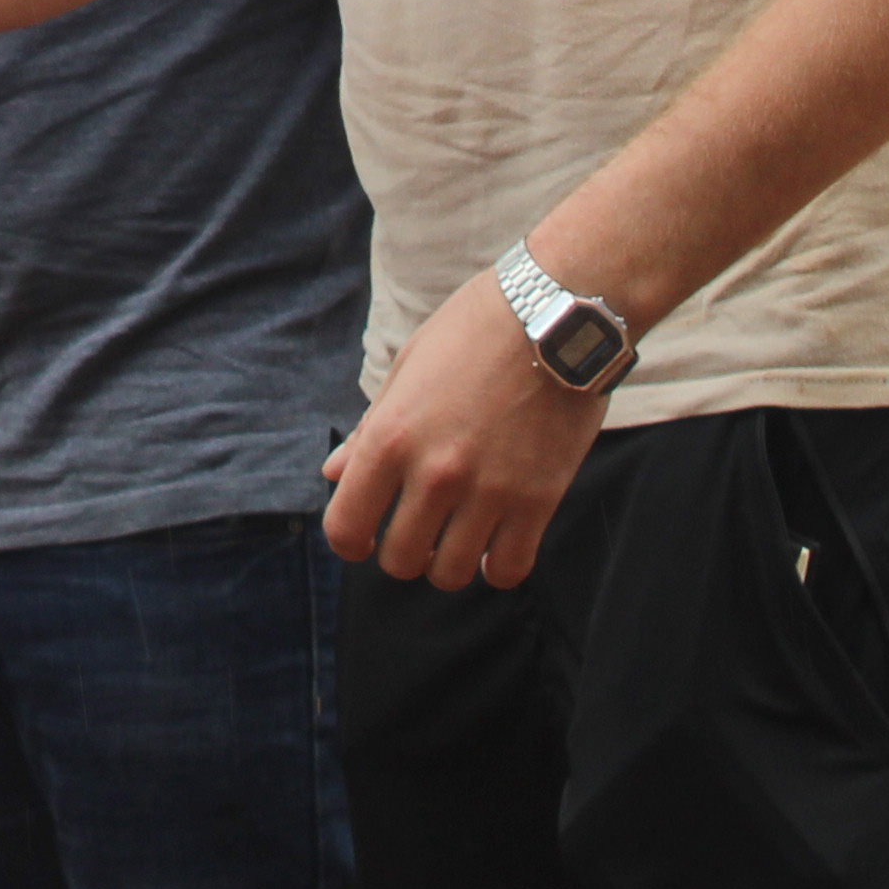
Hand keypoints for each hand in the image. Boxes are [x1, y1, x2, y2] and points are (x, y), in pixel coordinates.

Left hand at [320, 271, 615, 589]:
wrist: (555, 315)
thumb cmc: (472, 332)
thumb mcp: (406, 370)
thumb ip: (370, 431)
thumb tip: (333, 474)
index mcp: (391, 438)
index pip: (346, 527)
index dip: (348, 542)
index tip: (362, 538)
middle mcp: (435, 473)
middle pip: (400, 559)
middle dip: (401, 552)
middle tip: (416, 531)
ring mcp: (489, 491)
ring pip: (451, 574)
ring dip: (448, 563)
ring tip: (456, 537)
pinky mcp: (538, 500)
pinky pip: (509, 568)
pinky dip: (497, 566)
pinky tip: (494, 545)